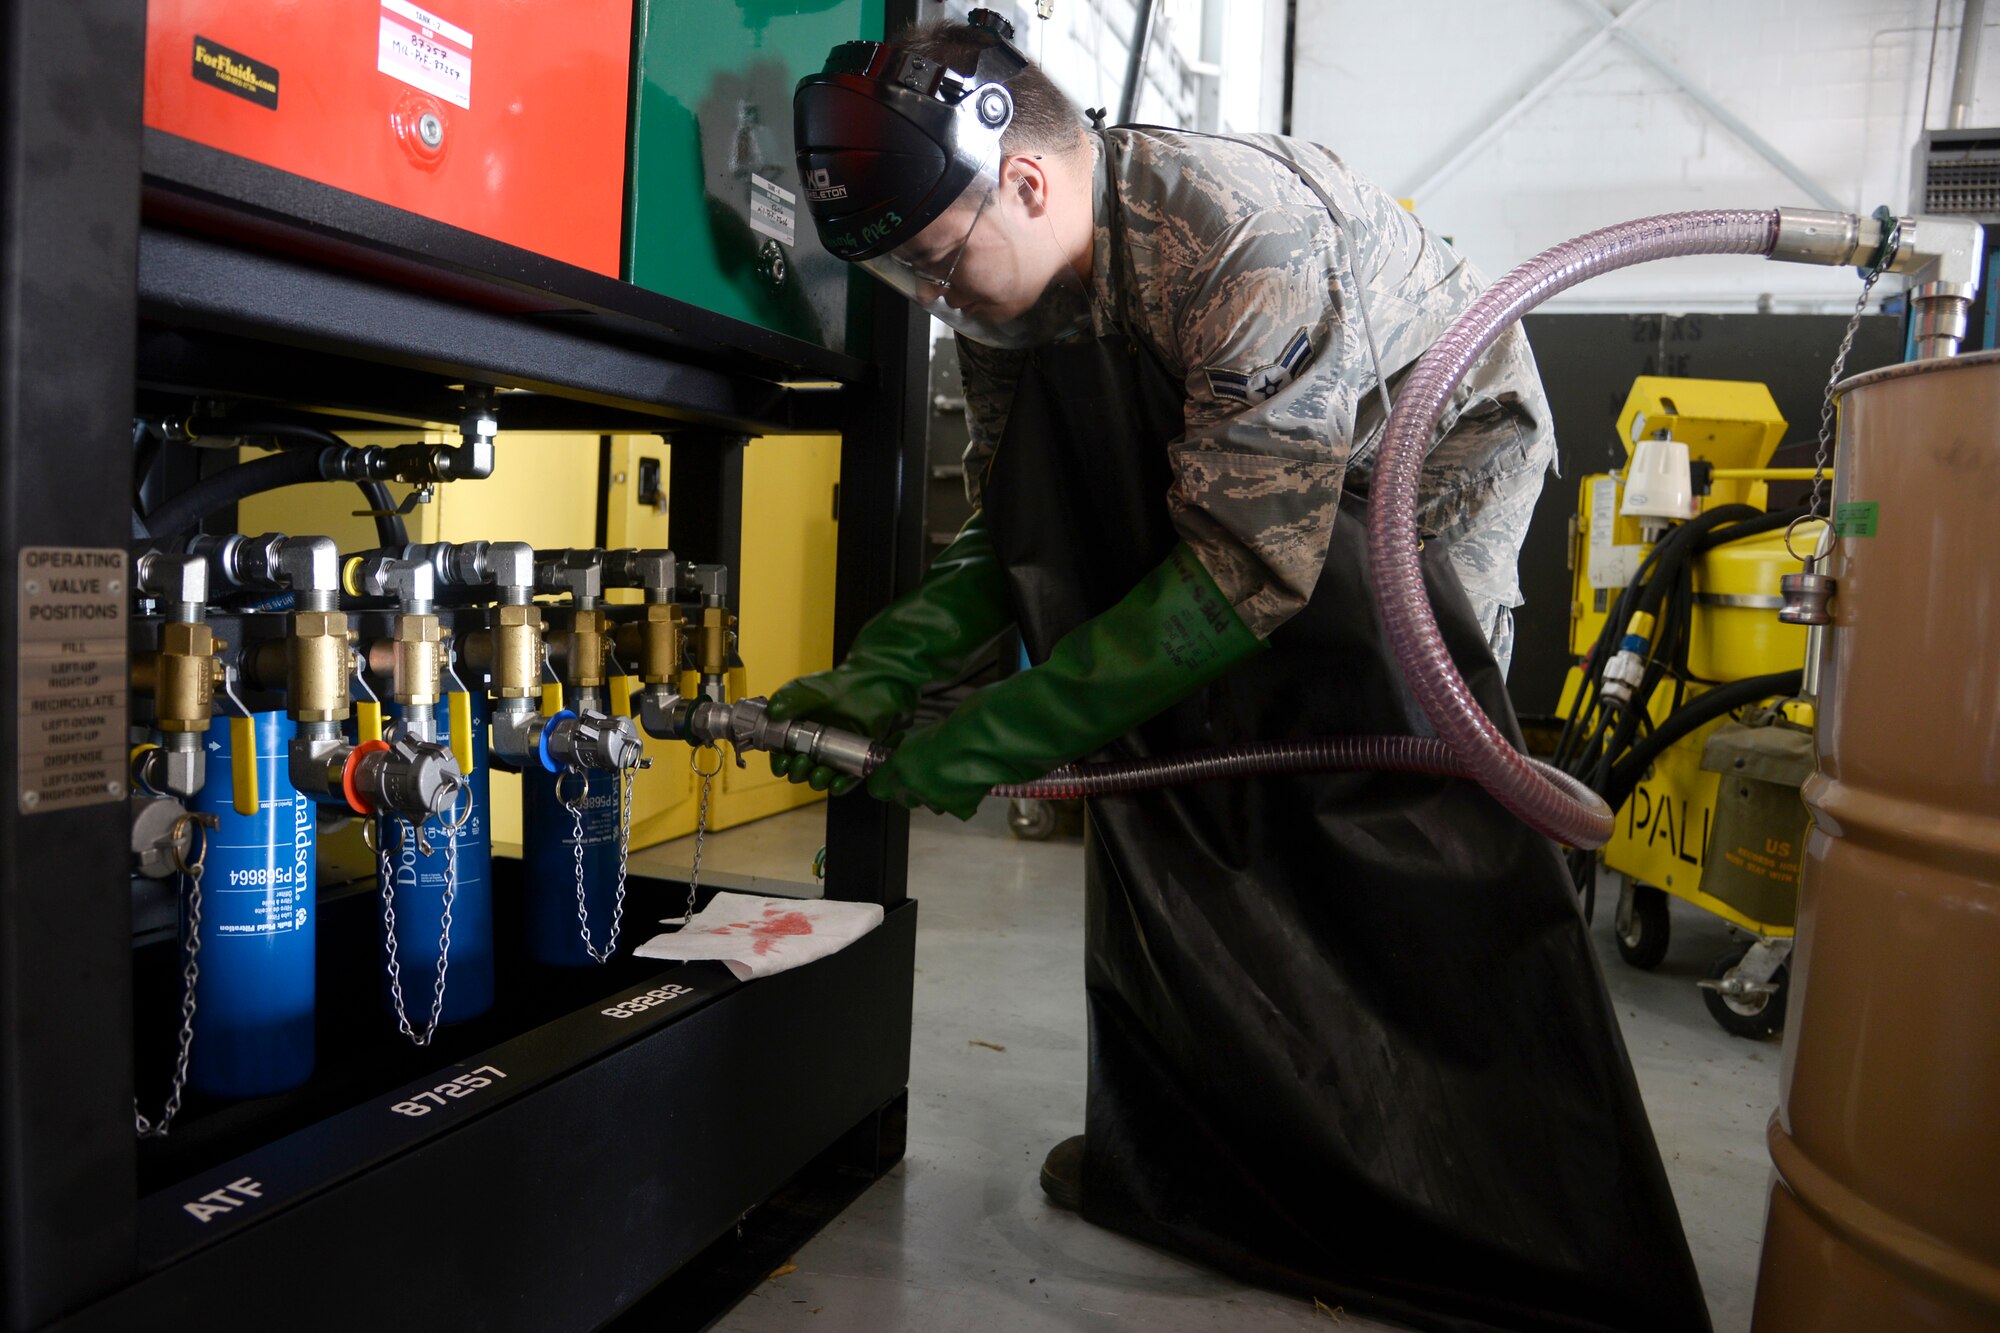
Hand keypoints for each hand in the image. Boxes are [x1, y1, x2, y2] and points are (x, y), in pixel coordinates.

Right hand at [764, 670, 909, 795]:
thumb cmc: (838, 686)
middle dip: (797, 772)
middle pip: (800, 771)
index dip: (780, 763)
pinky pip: (846, 780)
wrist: (870, 685)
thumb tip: (771, 712)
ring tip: (817, 773)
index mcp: (798, 734)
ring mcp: (835, 756)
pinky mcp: (855, 761)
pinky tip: (836, 783)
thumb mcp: (809, 690)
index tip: (781, 761)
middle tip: (800, 762)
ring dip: (816, 781)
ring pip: (821, 778)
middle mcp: (815, 748)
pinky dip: (840, 786)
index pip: (783, 756)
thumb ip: (788, 699)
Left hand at [864, 716, 1001, 818]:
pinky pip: (948, 805)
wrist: (980, 743)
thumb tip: (889, 753)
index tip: (887, 776)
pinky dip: (952, 796)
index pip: (876, 789)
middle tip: (921, 771)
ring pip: (926, 802)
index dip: (881, 782)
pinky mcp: (954, 809)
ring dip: (931, 793)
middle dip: (907, 788)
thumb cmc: (947, 734)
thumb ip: (897, 748)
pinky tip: (960, 779)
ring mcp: (934, 801)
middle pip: (901, 798)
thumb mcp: (913, 733)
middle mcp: (912, 789)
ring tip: (945, 773)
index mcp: (899, 769)